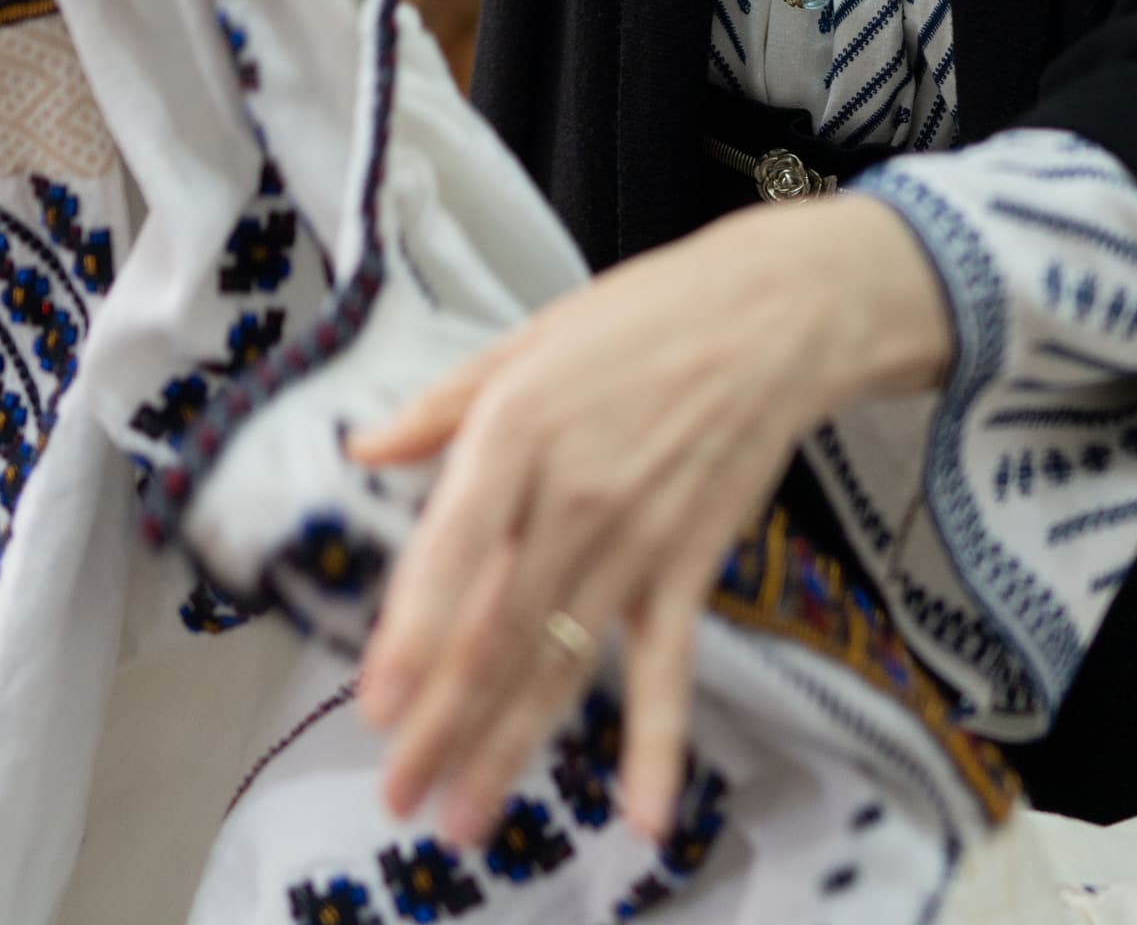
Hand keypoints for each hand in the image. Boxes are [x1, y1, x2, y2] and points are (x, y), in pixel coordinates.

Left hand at [345, 195, 950, 845]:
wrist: (772, 318)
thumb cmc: (640, 320)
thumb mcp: (526, 341)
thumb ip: (443, 406)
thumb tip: (364, 447)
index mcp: (517, 435)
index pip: (453, 555)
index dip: (412, 636)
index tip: (376, 706)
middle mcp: (572, 500)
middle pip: (497, 633)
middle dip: (444, 726)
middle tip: (401, 798)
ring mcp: (635, 542)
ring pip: (561, 664)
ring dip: (511, 748)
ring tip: (467, 818)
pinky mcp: (689, 568)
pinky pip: (668, 670)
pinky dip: (656, 744)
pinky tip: (642, 814)